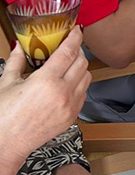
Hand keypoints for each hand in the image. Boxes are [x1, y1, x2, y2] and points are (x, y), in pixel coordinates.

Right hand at [0, 28, 89, 163]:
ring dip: (81, 67)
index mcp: (46, 82)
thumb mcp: (6, 84)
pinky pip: (84, 93)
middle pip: (82, 62)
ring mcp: (70, 106)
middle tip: (69, 47)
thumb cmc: (3, 117)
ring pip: (87, 77)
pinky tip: (68, 82)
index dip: (75, 38)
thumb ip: (16, 62)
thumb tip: (19, 47)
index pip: (68, 52)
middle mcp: (63, 93)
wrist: (6, 144)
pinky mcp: (72, 116)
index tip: (77, 30)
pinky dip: (80, 84)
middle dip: (78, 51)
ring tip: (68, 64)